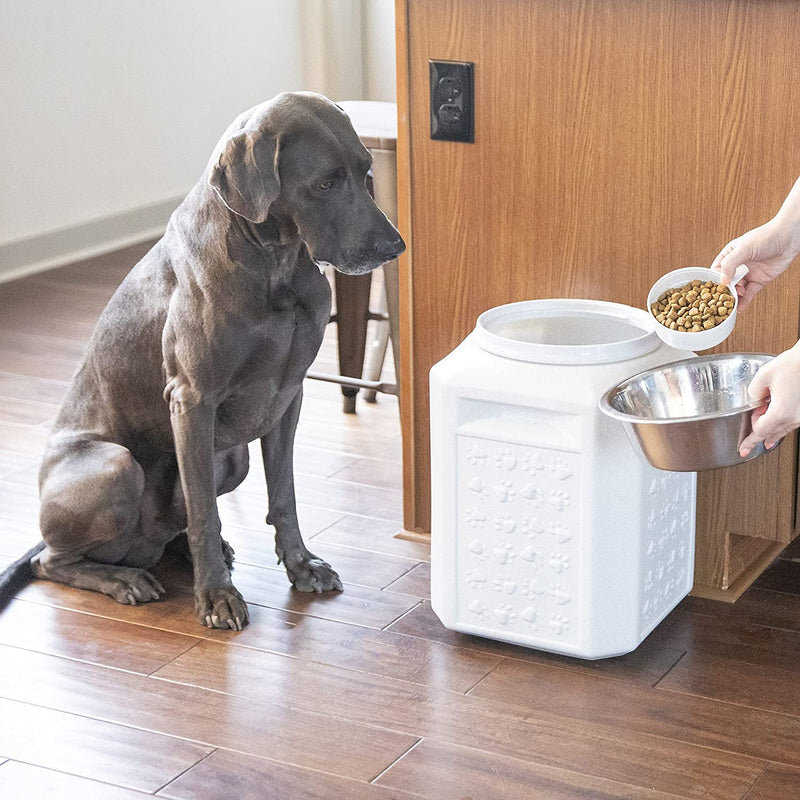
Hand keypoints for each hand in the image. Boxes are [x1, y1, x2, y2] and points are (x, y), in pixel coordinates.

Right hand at [711, 177, 799, 311]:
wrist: (789, 238)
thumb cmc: (765, 237)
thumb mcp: (744, 248)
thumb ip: (730, 264)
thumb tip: (722, 281)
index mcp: (728, 256)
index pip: (715, 271)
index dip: (714, 282)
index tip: (713, 292)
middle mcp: (736, 265)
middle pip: (726, 283)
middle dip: (724, 293)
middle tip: (723, 301)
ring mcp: (748, 274)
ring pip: (737, 290)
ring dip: (734, 298)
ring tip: (732, 307)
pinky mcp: (759, 280)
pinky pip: (750, 293)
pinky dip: (745, 301)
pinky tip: (740, 308)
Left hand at [739, 343, 799, 456]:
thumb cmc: (792, 365)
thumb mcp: (762, 377)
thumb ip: (753, 392)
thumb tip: (754, 400)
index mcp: (780, 412)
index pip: (759, 432)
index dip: (748, 441)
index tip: (743, 450)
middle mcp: (793, 417)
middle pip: (769, 432)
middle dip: (757, 428)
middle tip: (751, 417)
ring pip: (780, 430)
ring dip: (768, 426)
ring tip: (760, 416)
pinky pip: (789, 424)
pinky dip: (779, 423)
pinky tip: (775, 423)